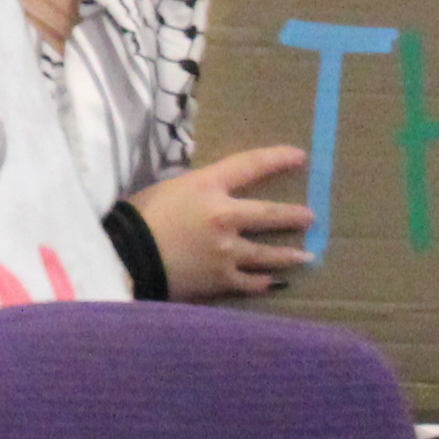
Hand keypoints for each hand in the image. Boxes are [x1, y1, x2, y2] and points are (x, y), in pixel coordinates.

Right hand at [133, 147, 312, 300]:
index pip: (249, 166)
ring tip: (305, 256)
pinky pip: (249, 282)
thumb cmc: (140, 215)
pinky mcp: (220, 279)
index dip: (276, 159)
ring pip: (266, 254)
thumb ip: (198, 190)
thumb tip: (214, 193)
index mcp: (208, 187)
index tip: (300, 155)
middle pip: (269, 214)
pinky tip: (272, 283)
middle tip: (310, 217)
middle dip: (292, 215)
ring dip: (288, 254)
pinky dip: (262, 282)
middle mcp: (225, 217)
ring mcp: (226, 251)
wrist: (127, 256)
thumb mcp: (170, 187)